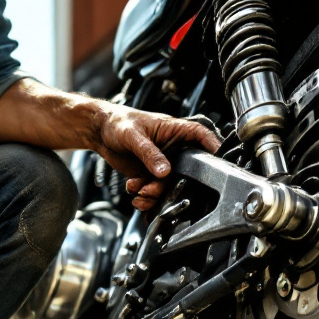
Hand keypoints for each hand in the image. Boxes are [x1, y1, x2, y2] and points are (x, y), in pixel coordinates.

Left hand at [93, 106, 220, 210]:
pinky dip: (145, 196)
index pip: (201, 136)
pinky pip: (155, 191)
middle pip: (186, 171)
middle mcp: (174, 148)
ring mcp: (164, 164)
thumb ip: (149, 153)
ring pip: (170, 186)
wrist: (100, 132)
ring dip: (154, 193)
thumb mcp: (133, 135)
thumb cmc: (118, 122)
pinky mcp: (153, 175)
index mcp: (175, 130)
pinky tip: (134, 191)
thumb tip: (165, 171)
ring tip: (138, 190)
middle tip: (151, 188)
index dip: (214, 147)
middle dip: (171, 184)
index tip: (218, 160)